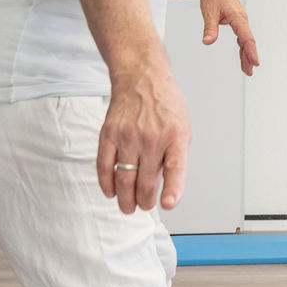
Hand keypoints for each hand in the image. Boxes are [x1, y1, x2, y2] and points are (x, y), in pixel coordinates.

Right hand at [100, 64, 191, 213]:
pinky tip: (111, 192)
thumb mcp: (182, 128)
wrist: (141, 79)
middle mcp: (152, 138)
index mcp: (175, 137)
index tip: (168, 204)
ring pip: (124, 179)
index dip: (173, 190)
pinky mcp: (109, 134)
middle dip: (145, 201)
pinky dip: (107, 183)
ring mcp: (128, 137)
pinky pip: (104, 166)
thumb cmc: (165, 105)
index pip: (175, 169)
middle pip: (146, 181)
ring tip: (128, 207)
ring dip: (125, 199)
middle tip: (144, 206)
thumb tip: (165, 184)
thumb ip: (175, 155)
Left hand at [198, 0, 258, 75]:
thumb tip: (208, 41)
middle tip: (249, 71)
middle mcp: (241, 19)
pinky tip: (242, 55)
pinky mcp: (235, 20)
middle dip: (249, 57)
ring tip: (247, 67)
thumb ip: (210, 28)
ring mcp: (239, 20)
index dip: (251, 51)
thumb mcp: (209, 12)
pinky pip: (242, 36)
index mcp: (238, 17)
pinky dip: (242, 46)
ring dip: (246, 54)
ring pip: (245, 40)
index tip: (254, 62)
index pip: (247, 38)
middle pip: (248, 42)